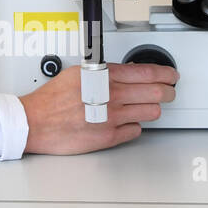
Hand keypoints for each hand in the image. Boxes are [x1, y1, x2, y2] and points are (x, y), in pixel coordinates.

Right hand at [19, 63, 177, 154]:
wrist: (36, 121)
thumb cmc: (51, 98)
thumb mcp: (77, 73)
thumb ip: (103, 72)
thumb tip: (126, 71)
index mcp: (103, 76)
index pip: (147, 72)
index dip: (166, 73)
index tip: (171, 75)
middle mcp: (111, 96)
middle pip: (157, 93)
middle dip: (168, 91)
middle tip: (168, 91)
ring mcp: (112, 118)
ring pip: (151, 112)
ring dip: (152, 108)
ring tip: (146, 106)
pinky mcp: (109, 137)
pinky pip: (136, 131)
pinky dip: (134, 125)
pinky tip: (125, 121)